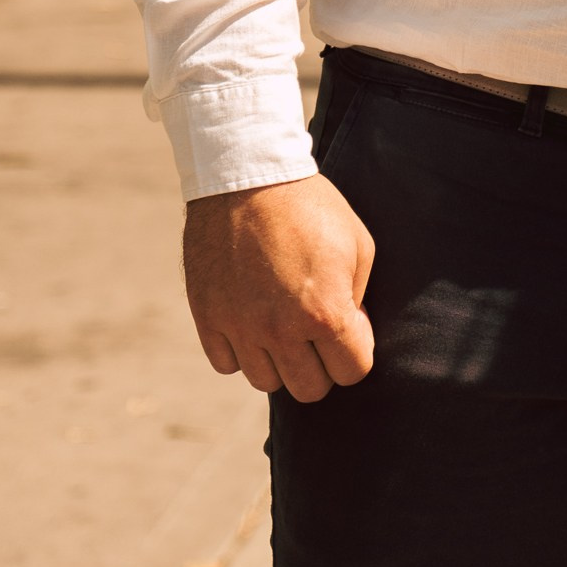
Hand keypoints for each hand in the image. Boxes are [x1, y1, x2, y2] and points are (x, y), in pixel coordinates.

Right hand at [183, 173, 375, 401]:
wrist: (247, 176)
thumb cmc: (310, 206)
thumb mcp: (358, 244)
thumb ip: (358, 298)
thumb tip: (352, 331)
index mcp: (325, 314)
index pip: (352, 373)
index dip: (356, 351)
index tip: (350, 326)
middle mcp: (281, 331)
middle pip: (309, 390)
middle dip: (322, 365)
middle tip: (317, 332)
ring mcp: (240, 328)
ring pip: (266, 381)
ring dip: (280, 360)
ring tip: (283, 323)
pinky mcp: (208, 318)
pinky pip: (227, 364)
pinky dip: (241, 350)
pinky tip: (252, 319)